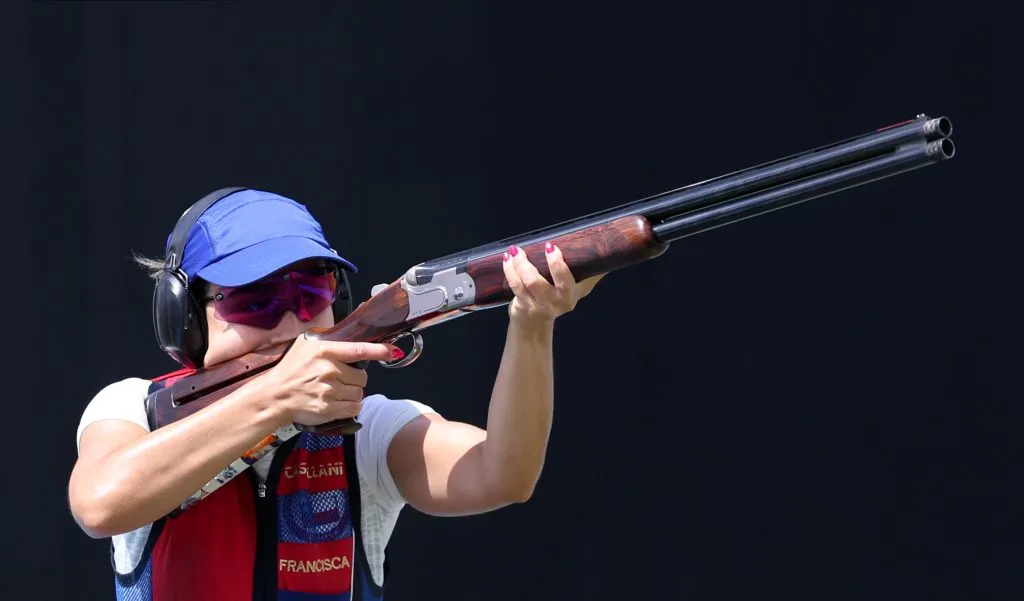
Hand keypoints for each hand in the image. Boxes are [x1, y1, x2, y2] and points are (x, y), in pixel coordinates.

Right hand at [264, 335, 399, 425]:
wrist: (274, 396)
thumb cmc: (290, 369)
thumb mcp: (305, 345)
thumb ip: (328, 340)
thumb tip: (352, 334)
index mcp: (325, 351)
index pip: (359, 349)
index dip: (379, 350)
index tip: (393, 351)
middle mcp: (329, 370)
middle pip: (363, 376)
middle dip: (356, 379)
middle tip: (341, 380)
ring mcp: (329, 391)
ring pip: (359, 393)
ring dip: (352, 393)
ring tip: (335, 392)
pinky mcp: (329, 409)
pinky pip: (354, 408)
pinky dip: (350, 406)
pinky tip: (337, 402)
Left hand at [502, 242, 604, 325]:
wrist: (536, 323)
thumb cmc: (561, 298)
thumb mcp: (581, 287)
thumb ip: (593, 272)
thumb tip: (610, 253)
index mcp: (570, 295)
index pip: (564, 280)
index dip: (556, 264)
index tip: (550, 247)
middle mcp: (553, 302)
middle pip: (537, 282)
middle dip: (526, 264)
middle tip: (520, 249)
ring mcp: (536, 305)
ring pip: (522, 283)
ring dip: (515, 266)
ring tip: (513, 251)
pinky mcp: (522, 306)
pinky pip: (514, 287)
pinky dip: (509, 271)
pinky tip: (507, 260)